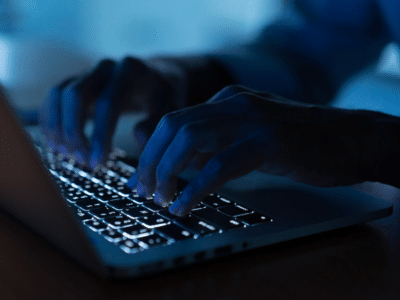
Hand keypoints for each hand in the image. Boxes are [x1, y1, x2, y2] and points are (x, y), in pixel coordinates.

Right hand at [39, 57, 185, 167]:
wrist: (156, 77)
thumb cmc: (164, 97)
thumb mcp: (171, 109)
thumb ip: (157, 124)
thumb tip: (139, 139)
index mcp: (131, 71)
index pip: (108, 103)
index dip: (99, 135)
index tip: (97, 162)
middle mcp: (106, 67)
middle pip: (75, 95)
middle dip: (74, 132)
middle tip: (82, 161)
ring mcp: (89, 71)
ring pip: (59, 94)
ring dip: (57, 127)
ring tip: (66, 154)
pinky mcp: (77, 80)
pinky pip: (54, 96)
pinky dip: (51, 120)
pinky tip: (58, 143)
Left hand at [129, 85, 377, 215]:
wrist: (351, 138)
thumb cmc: (300, 142)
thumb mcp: (248, 136)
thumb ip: (215, 143)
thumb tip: (179, 163)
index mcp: (226, 99)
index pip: (173, 121)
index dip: (149, 151)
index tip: (140, 179)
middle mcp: (234, 102)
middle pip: (172, 127)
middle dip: (150, 162)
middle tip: (144, 191)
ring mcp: (251, 119)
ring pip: (189, 140)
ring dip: (167, 173)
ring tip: (161, 200)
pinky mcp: (268, 142)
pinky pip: (219, 164)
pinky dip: (196, 188)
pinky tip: (185, 205)